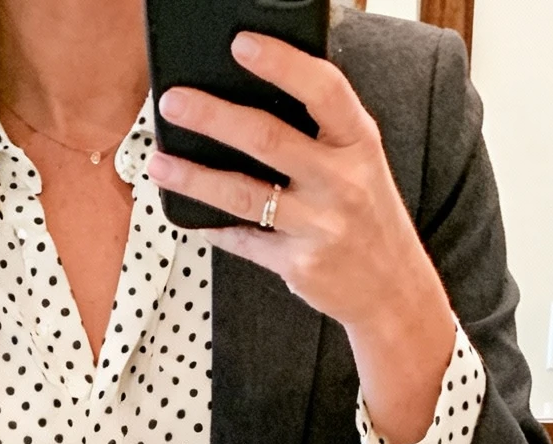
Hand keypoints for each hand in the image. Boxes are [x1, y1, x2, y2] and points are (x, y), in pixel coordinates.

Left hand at [149, 34, 455, 443]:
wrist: (393, 290)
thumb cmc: (369, 216)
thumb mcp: (362, 160)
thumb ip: (323, 128)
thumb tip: (258, 91)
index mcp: (360, 143)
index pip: (322, 89)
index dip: (280, 63)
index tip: (241, 44)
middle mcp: (342, 183)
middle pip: (267, 138)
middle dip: (212, 117)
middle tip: (174, 102)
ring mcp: (320, 227)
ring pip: (244, 195)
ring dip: (194, 176)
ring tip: (160, 161)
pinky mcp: (299, 266)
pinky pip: (244, 241)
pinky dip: (212, 226)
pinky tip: (189, 213)